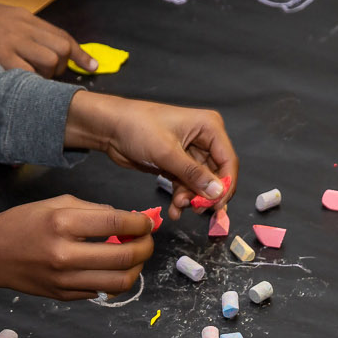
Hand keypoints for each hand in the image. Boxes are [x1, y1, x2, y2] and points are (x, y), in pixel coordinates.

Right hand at [0, 0, 94, 77]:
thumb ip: (19, 29)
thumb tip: (37, 46)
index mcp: (23, 16)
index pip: (62, 35)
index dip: (81, 53)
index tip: (92, 66)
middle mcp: (22, 27)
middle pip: (62, 49)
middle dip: (63, 67)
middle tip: (47, 77)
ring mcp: (11, 41)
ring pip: (51, 62)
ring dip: (46, 78)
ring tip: (27, 80)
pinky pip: (28, 75)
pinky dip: (30, 85)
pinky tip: (19, 88)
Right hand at [0, 196, 153, 300]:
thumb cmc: (23, 223)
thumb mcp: (56, 204)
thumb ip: (95, 211)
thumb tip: (130, 220)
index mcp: (63, 223)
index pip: (116, 223)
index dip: (140, 223)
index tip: (147, 222)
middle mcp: (65, 254)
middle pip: (124, 257)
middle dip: (145, 247)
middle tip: (147, 241)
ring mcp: (64, 279)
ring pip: (119, 282)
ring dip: (136, 269)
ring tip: (135, 258)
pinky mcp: (64, 295)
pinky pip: (101, 291)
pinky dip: (114, 280)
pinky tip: (111, 268)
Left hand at [64, 92, 237, 220]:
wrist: (110, 127)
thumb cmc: (138, 128)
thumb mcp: (167, 152)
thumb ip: (193, 174)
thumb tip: (218, 193)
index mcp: (209, 127)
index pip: (228, 161)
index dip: (225, 186)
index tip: (217, 206)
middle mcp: (204, 139)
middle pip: (216, 175)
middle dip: (205, 195)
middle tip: (195, 210)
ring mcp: (191, 153)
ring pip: (201, 184)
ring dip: (192, 199)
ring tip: (178, 207)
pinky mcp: (177, 164)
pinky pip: (187, 186)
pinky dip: (182, 198)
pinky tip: (174, 210)